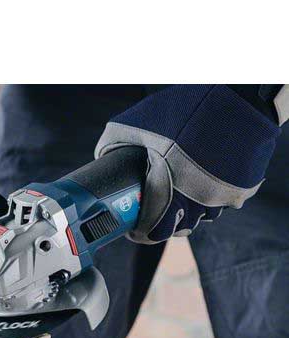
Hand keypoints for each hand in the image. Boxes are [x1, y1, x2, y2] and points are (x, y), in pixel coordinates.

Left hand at [95, 84, 282, 243]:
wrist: (239, 98)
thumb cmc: (182, 111)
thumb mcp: (136, 123)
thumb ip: (115, 143)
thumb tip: (101, 158)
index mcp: (167, 192)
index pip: (154, 232)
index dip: (142, 233)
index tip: (135, 229)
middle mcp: (196, 202)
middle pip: (178, 229)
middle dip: (164, 223)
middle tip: (154, 210)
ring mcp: (221, 198)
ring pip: (201, 217)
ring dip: (188, 210)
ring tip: (178, 191)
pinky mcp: (241, 190)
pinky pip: (221, 202)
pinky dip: (209, 196)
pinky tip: (201, 180)